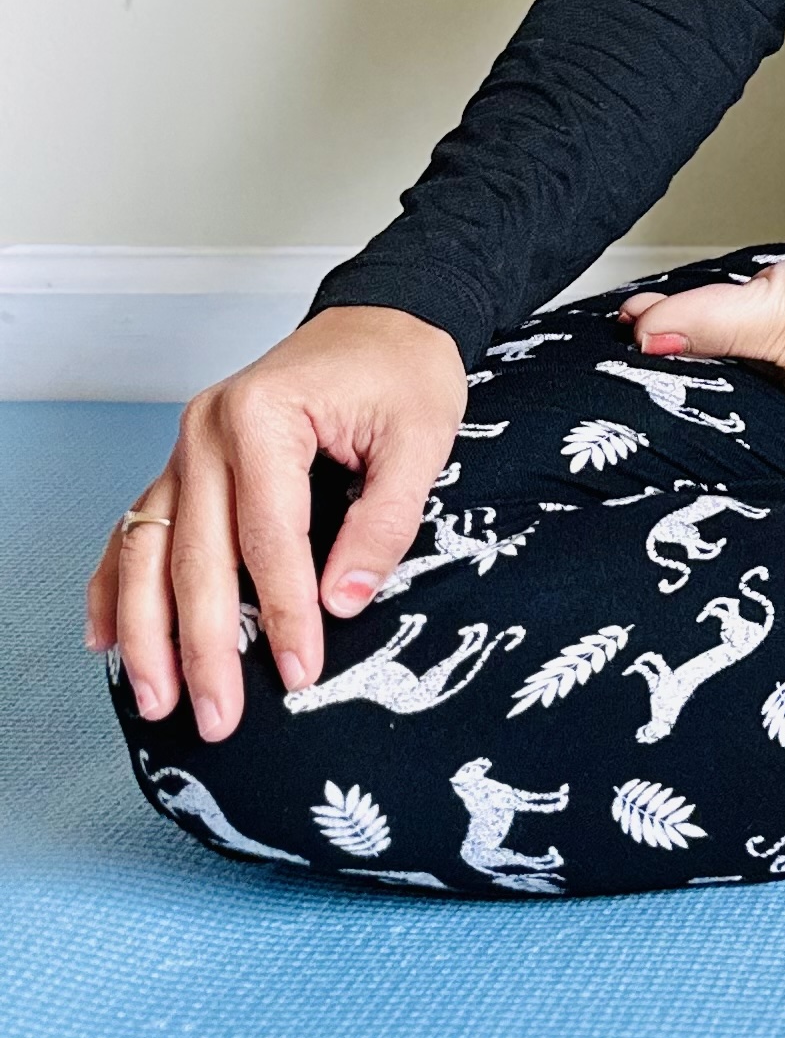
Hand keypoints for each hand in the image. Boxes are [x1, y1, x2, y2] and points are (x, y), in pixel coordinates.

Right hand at [84, 306, 467, 740]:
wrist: (381, 321)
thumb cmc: (401, 372)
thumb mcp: (422, 439)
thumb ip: (385, 521)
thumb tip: (344, 602)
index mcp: (265, 414)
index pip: (268, 536)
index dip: (281, 612)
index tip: (299, 672)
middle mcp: (208, 430)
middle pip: (197, 555)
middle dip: (204, 646)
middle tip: (216, 716)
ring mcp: (186, 448)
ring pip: (146, 550)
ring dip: (147, 631)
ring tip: (156, 699)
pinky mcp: (184, 466)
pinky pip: (135, 529)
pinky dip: (114, 586)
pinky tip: (109, 639)